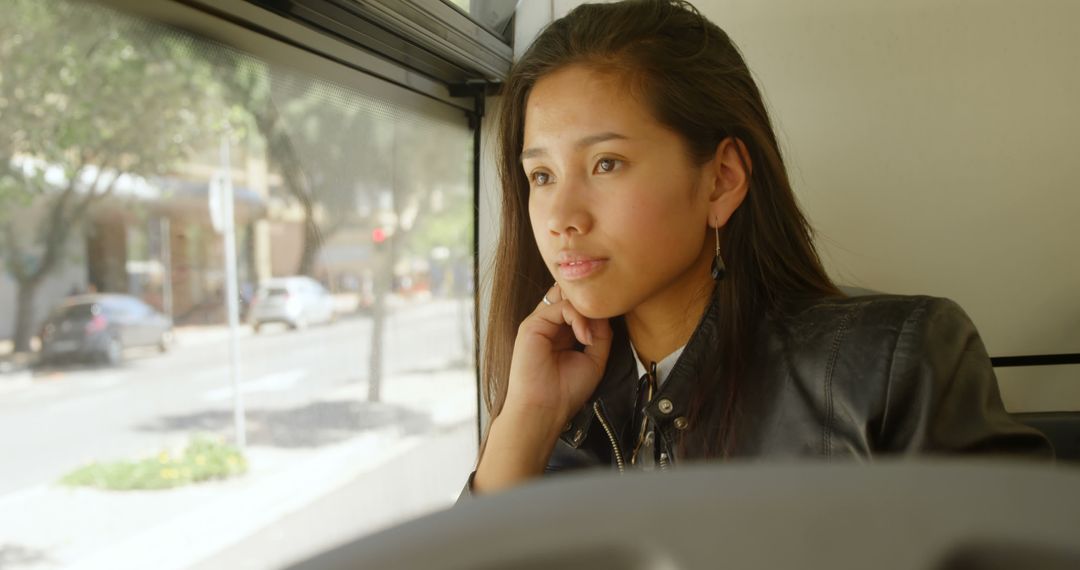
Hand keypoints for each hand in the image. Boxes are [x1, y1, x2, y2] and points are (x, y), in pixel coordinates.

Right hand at [502, 283, 612, 430]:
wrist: (545, 410)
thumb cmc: (566, 391)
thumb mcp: (594, 359)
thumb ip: (601, 334)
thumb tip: (605, 313)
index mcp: (561, 331)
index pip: (577, 303)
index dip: (596, 307)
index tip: (611, 321)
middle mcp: (549, 324)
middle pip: (569, 293)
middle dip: (589, 302)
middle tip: (603, 319)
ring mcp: (539, 323)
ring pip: (566, 296)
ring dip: (586, 311)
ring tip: (592, 336)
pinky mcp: (531, 325)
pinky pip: (559, 307)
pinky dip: (578, 318)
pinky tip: (584, 338)